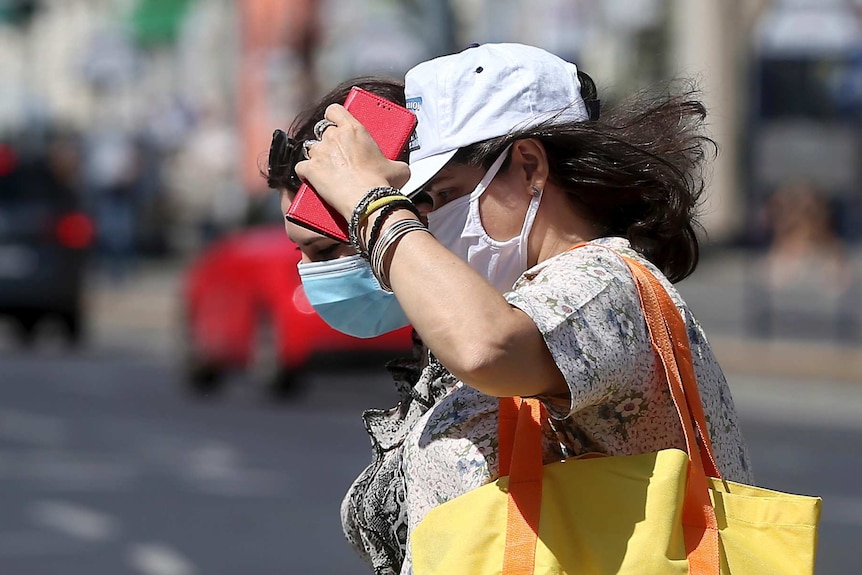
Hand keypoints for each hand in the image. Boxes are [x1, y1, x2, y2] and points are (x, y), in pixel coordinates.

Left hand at [294, 104, 410, 218]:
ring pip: (310, 148)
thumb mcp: (399, 169)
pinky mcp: (310, 170)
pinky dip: (306, 174)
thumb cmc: (383, 184)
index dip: (334, 116)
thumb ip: (396, 162)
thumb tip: (399, 168)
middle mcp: (334, 136)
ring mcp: (320, 153)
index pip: (335, 110)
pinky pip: (301, 168)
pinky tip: (313, 181)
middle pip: (322, 131)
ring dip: (317, 157)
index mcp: (355, 130)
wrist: (368, 201)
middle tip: (337, 155)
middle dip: (328, 141)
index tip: (336, 123)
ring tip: (326, 170)